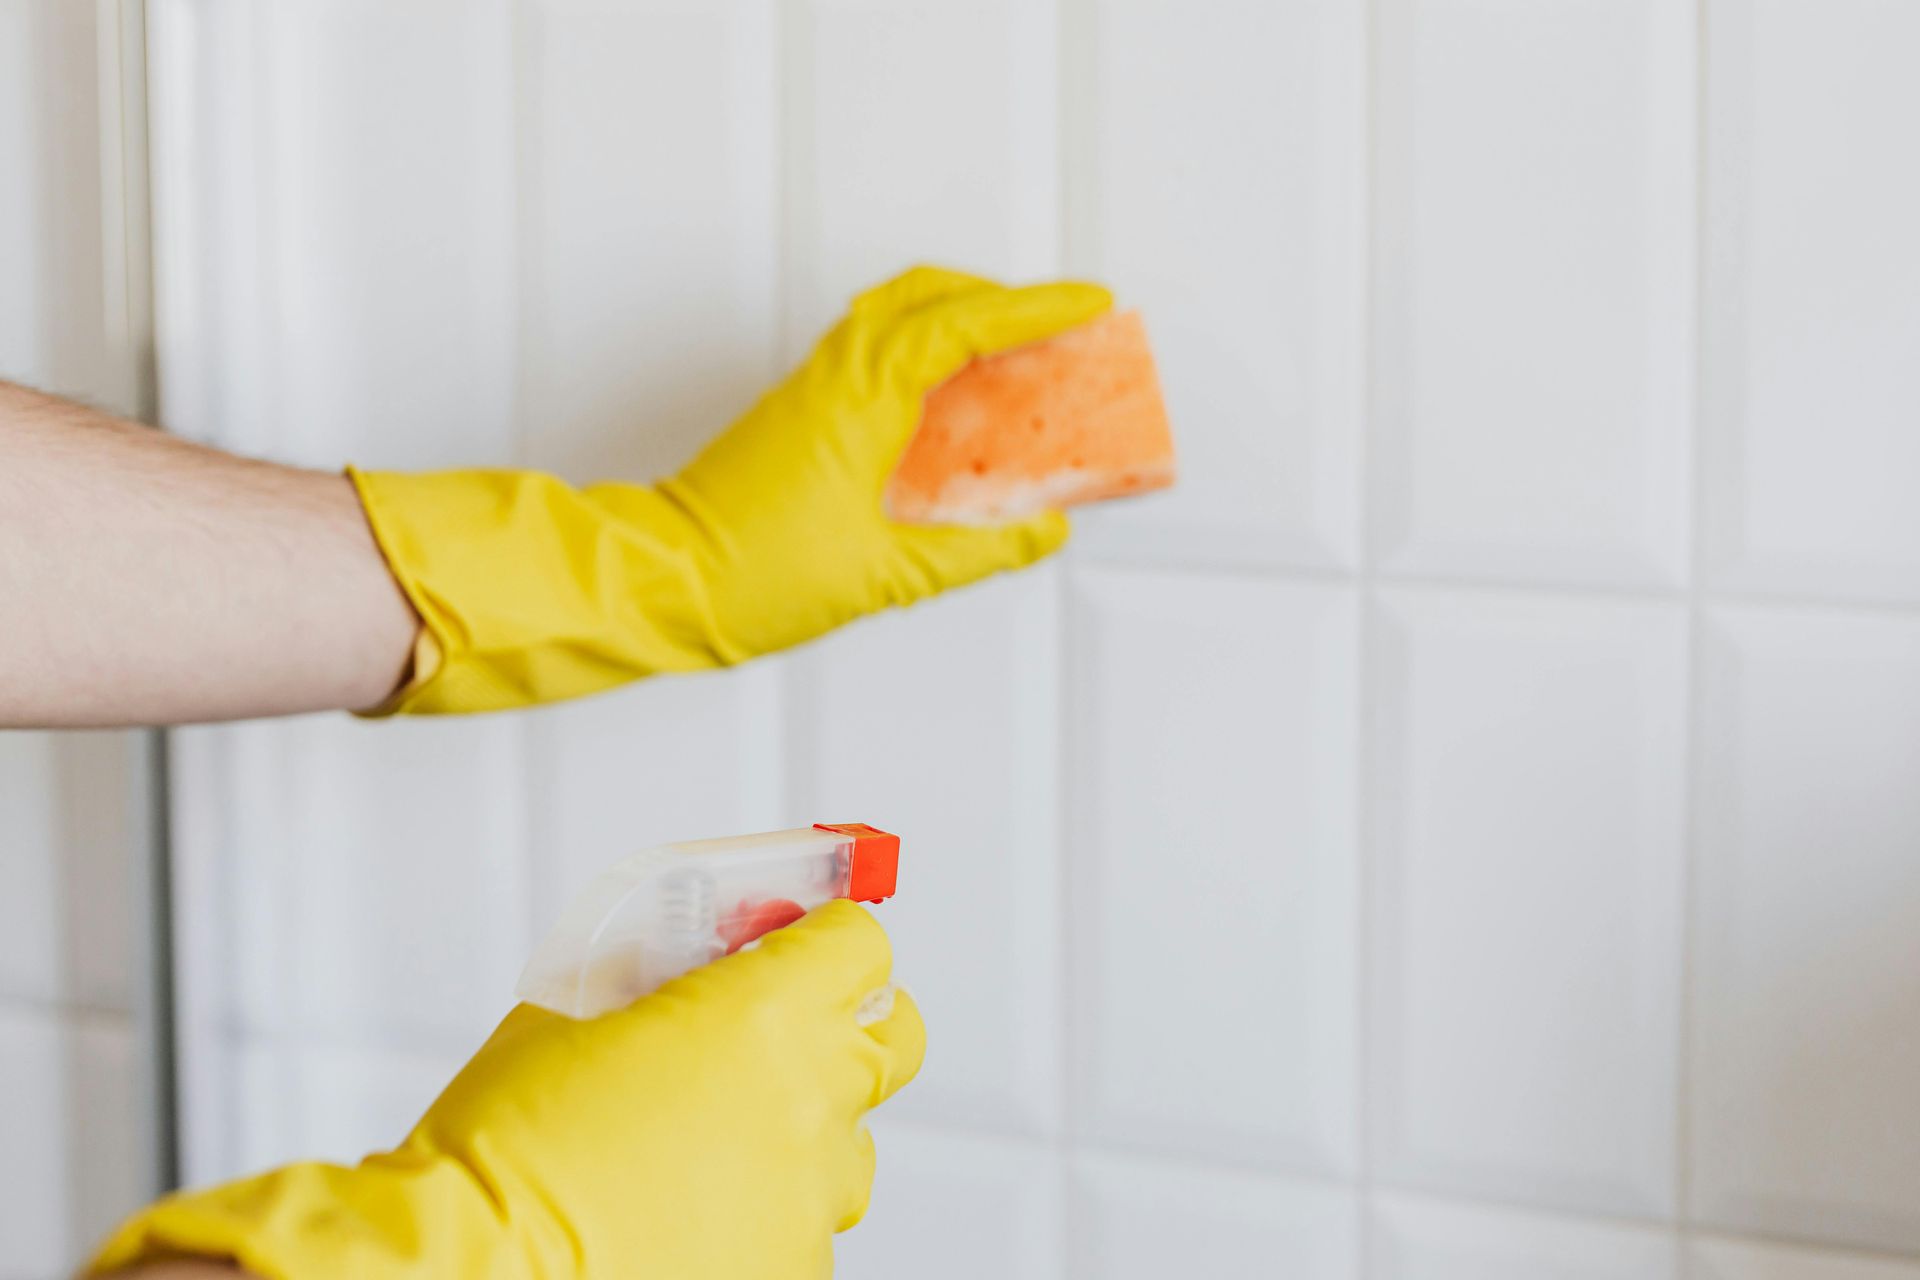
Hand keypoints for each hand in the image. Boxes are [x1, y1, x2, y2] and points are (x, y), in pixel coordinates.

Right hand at [90, 901, 924, 1278]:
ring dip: (801, 1131)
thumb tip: (689, 974)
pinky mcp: (792, 1270)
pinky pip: (803, 1225)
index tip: (799, 942)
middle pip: (892, 1037)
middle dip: (845, 1024)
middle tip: (778, 1033)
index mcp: (767, 1016)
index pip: (860, 944)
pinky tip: (686, 1217)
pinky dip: (762, 1212)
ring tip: (709, 1147)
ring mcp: (810, 1198)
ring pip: (848, 1145)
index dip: (826, 939)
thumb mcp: (575, 1015)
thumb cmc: (505, 1148)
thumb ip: (658, 984)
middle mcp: (812, 1103)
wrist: (467, 1272)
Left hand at [349, 266, 1111, 712]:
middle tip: (1054, 323)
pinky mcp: (797, 413)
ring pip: (894, 314)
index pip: (965, 324)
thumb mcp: (885, 574)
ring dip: (958, 318)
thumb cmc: (749, 575)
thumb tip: (1040, 533)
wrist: (660, 581)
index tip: (1088, 304)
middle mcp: (833, 377)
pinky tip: (947, 402)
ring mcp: (811, 389)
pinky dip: (922, 351)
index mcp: (861, 399)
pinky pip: (872, 352)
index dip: (1035, 309)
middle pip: (927, 293)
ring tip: (1011, 356)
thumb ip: (977, 552)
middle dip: (999, 298)